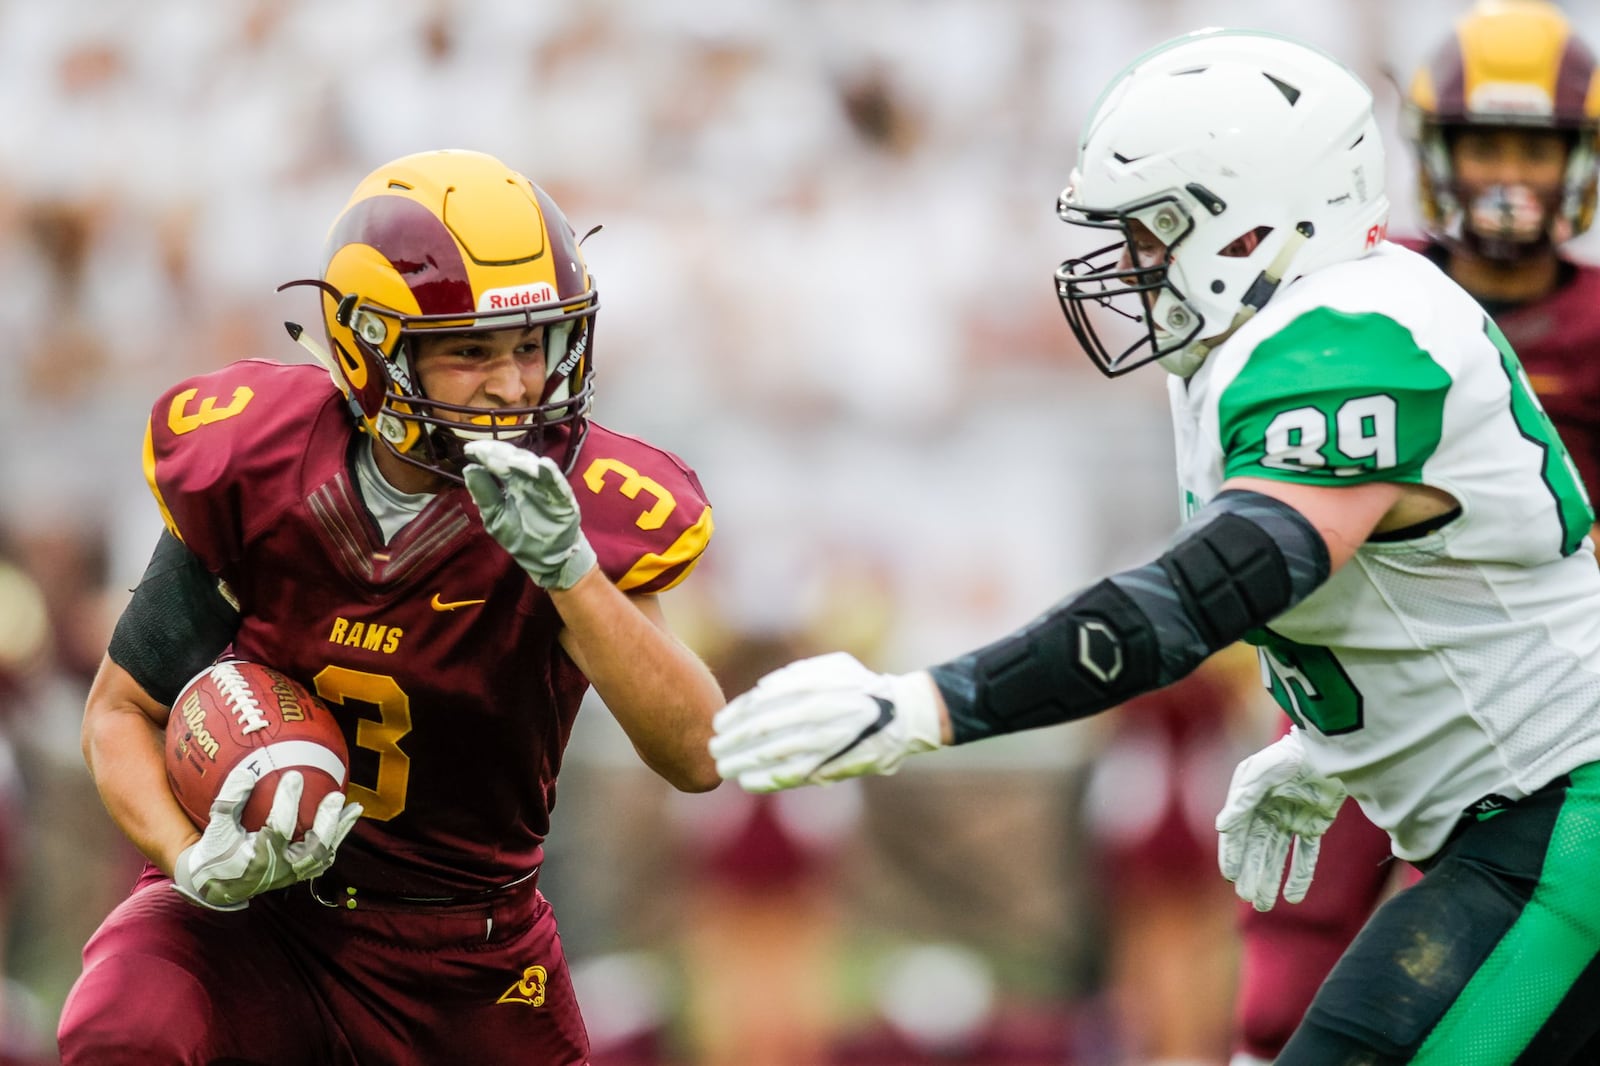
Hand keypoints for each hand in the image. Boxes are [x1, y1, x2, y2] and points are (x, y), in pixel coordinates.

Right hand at [172, 765, 362, 911]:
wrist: (216, 888)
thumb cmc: (215, 854)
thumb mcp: (216, 829)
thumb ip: (229, 801)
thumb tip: (246, 771)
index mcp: (259, 858)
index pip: (280, 828)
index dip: (288, 801)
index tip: (295, 774)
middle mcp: (280, 870)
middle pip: (314, 848)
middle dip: (328, 822)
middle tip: (337, 796)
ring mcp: (291, 875)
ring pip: (323, 855)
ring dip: (340, 830)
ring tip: (355, 807)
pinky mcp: (296, 875)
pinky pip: (322, 861)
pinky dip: (334, 842)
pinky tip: (345, 823)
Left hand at [463, 440, 596, 590]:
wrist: (545, 560)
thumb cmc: (520, 536)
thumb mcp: (495, 517)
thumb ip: (484, 494)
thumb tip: (468, 468)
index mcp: (511, 483)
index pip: (497, 462)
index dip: (485, 454)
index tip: (469, 450)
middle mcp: (528, 480)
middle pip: (515, 459)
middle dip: (501, 453)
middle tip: (485, 450)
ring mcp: (546, 488)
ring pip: (535, 468)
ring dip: (523, 462)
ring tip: (509, 459)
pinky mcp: (564, 500)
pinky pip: (558, 485)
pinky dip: (552, 474)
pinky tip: (543, 465)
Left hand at [709, 652, 944, 791]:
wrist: (900, 715)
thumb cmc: (858, 686)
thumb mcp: (831, 667)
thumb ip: (794, 676)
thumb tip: (760, 690)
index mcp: (813, 688)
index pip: (762, 703)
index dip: (735, 715)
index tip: (717, 724)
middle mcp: (816, 714)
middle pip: (761, 731)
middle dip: (733, 742)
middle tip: (713, 749)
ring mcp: (824, 742)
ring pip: (773, 755)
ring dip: (744, 763)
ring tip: (725, 768)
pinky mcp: (833, 765)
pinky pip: (794, 775)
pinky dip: (769, 780)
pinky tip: (749, 782)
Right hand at [1215, 729, 1346, 910]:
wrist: (1329, 750)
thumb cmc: (1289, 757)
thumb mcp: (1262, 774)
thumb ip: (1243, 799)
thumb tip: (1221, 826)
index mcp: (1249, 800)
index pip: (1238, 833)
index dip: (1233, 855)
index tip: (1230, 876)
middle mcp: (1267, 812)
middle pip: (1257, 849)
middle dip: (1252, 874)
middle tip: (1249, 899)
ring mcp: (1290, 820)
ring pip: (1278, 856)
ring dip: (1270, 879)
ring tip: (1263, 904)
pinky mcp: (1314, 825)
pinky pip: (1305, 855)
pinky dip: (1300, 875)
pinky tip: (1293, 897)